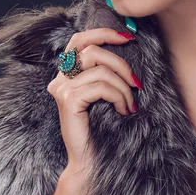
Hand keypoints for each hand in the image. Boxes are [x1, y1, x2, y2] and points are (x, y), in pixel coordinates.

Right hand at [47, 28, 140, 169]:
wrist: (89, 161)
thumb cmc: (101, 128)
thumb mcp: (103, 94)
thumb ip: (105, 71)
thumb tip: (125, 44)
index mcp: (66, 74)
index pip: (79, 39)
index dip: (103, 33)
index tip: (128, 37)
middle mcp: (59, 79)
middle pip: (92, 51)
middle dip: (120, 64)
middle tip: (136, 83)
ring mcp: (61, 89)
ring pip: (101, 71)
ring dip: (123, 88)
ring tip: (130, 104)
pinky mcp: (68, 101)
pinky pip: (102, 88)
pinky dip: (119, 97)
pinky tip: (124, 110)